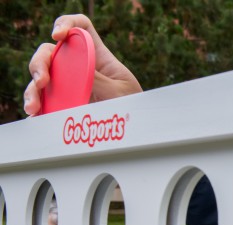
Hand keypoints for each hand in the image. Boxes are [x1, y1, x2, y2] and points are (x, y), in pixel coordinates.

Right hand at [24, 14, 141, 115]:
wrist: (135, 128)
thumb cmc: (133, 105)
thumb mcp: (120, 91)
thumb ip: (98, 80)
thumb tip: (74, 69)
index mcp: (97, 55)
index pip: (80, 27)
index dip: (67, 23)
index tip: (58, 35)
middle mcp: (79, 65)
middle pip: (50, 52)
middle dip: (39, 63)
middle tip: (41, 81)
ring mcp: (69, 83)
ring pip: (42, 77)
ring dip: (32, 90)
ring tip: (33, 107)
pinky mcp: (64, 102)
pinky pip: (44, 100)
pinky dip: (37, 107)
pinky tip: (35, 115)